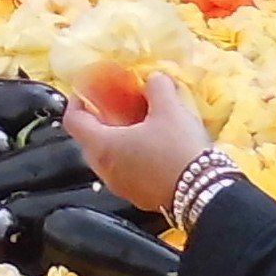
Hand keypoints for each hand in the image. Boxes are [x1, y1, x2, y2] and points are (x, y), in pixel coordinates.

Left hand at [62, 71, 214, 216]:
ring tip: (139, 126)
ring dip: (117, 140)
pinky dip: (131, 157)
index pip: (73, 121)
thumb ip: (157, 86)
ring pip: (108, 158)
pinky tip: (154, 148)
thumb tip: (154, 79)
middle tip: (116, 106)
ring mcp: (120, 186)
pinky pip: (125, 172)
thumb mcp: (170, 108)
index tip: (88, 91)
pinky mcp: (138, 197)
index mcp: (104, 145)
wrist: (202, 192)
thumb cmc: (178, 149)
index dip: (77, 102)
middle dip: (100, 121)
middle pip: (89, 141)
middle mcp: (105, 169)